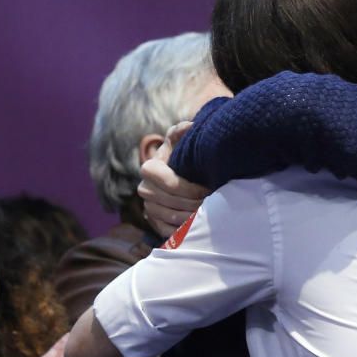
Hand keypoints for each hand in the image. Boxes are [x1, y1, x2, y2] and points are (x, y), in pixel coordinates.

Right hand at [137, 122, 209, 236]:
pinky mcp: (153, 222)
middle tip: (212, 203)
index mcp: (149, 168)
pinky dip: (183, 230)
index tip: (207, 189)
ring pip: (169, 217)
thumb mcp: (180, 141)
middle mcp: (144, 189)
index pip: (169, 183)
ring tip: (208, 213)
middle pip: (170, 202)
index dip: (190, 189)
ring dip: (190, 217)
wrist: (177, 174)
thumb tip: (190, 125)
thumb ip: (181, 131)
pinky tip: (198, 224)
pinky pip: (166, 231)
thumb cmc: (182, 156)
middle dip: (193, 203)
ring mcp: (147, 207)